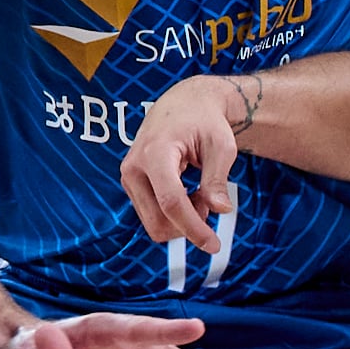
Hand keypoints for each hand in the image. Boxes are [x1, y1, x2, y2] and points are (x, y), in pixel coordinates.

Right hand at [120, 76, 244, 255]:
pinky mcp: (131, 184)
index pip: (171, 202)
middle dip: (188, 225)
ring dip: (180, 220)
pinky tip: (187, 193)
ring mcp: (128, 177)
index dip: (193, 228)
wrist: (184, 103)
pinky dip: (172, 214)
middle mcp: (134, 167)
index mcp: (155, 153)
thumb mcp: (220, 146)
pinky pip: (151, 214)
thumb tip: (220, 209)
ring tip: (199, 194)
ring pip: (153, 223)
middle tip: (209, 204)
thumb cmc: (204, 120)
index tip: (213, 244)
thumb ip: (217, 179)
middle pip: (158, 220)